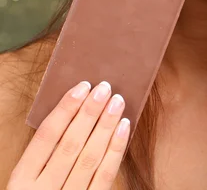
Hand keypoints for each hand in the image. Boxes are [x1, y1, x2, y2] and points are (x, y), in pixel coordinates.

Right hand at [8, 80, 129, 188]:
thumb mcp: (29, 180)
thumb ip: (45, 153)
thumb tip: (74, 110)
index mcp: (21, 181)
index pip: (46, 137)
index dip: (65, 109)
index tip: (82, 86)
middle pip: (70, 145)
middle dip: (90, 114)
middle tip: (105, 88)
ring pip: (89, 159)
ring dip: (106, 127)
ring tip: (117, 102)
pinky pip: (104, 178)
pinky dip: (115, 151)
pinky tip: (123, 129)